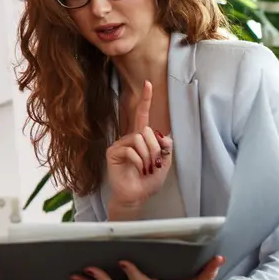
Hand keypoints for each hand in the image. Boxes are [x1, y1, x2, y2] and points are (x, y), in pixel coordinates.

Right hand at [107, 80, 173, 212]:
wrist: (135, 196)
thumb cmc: (148, 181)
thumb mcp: (164, 164)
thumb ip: (166, 148)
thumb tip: (162, 134)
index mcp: (142, 138)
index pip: (143, 116)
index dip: (146, 100)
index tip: (148, 83)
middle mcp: (130, 138)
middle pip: (146, 130)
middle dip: (155, 148)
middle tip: (154, 164)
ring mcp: (120, 144)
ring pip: (139, 139)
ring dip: (147, 156)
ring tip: (146, 169)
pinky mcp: (112, 152)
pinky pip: (130, 150)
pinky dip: (138, 161)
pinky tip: (138, 169)